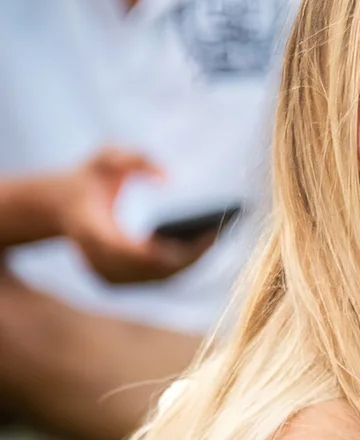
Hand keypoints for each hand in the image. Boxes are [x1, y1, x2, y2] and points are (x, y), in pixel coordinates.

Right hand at [56, 150, 215, 284]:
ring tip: (220, 235)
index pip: (140, 251)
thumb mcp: (105, 157)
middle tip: (223, 230)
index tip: (209, 233)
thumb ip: (135, 159)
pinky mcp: (116, 282)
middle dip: (194, 252)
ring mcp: (106, 276)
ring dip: (191, 260)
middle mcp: (99, 261)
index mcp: (92, 232)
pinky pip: (156, 278)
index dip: (178, 246)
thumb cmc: (87, 178)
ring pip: (160, 278)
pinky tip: (205, 245)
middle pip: (158, 268)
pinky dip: (181, 264)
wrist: (57, 206)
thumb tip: (169, 179)